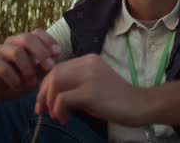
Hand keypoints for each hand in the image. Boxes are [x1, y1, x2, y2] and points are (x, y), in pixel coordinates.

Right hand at [0, 28, 60, 104]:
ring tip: (32, 83)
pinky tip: (18, 87)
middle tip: (49, 67)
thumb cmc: (21, 80)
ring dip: (28, 70)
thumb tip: (56, 57)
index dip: (48, 40)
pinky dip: (14, 79)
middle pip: (27, 38)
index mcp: (24, 41)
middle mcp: (11, 42)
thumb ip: (46, 66)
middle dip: (41, 52)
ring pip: (16, 53)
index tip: (58, 53)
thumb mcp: (37, 74)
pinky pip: (4, 68)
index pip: (37, 32)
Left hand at [35, 54, 149, 126]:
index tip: (42, 102)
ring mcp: (90, 76)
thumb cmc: (116, 100)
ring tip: (55, 116)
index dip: (45, 85)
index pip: (58, 68)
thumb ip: (75, 85)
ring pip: (55, 84)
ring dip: (49, 102)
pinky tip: (64, 119)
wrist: (139, 105)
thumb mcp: (93, 86)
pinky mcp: (91, 92)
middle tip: (40, 110)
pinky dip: (58, 110)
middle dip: (42, 94)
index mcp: (89, 59)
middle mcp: (88, 63)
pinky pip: (63, 99)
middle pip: (53, 73)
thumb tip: (51, 96)